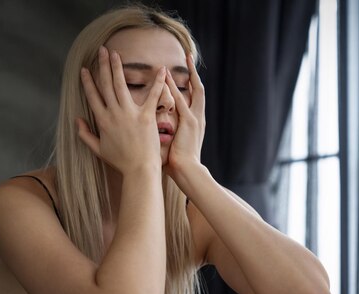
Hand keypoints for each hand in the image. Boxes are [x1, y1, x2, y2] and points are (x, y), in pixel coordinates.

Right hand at [76, 46, 166, 174]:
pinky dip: (157, 82)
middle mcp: (113, 113)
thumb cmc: (121, 161)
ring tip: (116, 54)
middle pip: (105, 84)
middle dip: (102, 66)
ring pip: (121, 84)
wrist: (139, 170)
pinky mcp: (146, 116)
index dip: (87, 81)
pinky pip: (152, 95)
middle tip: (102, 51)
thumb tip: (77, 120)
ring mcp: (130, 113)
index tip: (84, 69)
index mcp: (102, 120)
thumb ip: (85, 134)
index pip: (92, 96)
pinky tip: (161, 70)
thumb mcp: (98, 149)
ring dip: (117, 67)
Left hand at [164, 55, 205, 179]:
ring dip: (190, 74)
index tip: (187, 72)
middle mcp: (198, 117)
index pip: (194, 98)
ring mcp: (195, 119)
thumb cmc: (179, 163)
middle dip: (195, 72)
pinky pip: (182, 100)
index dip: (191, 84)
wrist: (188, 172)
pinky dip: (176, 88)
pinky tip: (169, 76)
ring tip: (186, 58)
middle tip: (190, 56)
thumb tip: (160, 132)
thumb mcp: (176, 145)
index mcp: (195, 123)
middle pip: (199, 89)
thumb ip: (171, 134)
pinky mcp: (189, 122)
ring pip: (196, 90)